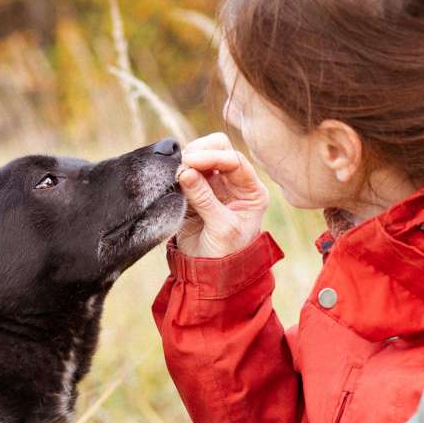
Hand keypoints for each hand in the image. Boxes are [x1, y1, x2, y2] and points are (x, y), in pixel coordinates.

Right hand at [175, 132, 269, 257]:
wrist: (208, 273)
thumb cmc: (225, 255)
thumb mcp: (221, 228)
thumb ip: (205, 199)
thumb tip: (185, 171)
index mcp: (252, 191)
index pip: (235, 160)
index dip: (213, 157)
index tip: (190, 162)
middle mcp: (234, 183)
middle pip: (219, 149)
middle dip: (200, 152)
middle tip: (182, 164)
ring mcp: (214, 185)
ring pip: (200, 157)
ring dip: (186, 161)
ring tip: (174, 175)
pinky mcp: (194, 190)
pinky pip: (185, 172)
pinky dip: (177, 172)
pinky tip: (171, 180)